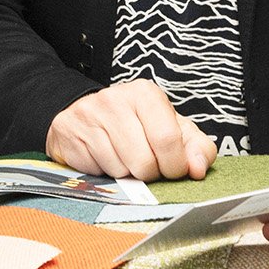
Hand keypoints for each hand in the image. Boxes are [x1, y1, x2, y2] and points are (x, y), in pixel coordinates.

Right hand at [46, 81, 216, 181]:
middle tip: (146, 163)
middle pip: (144, 162)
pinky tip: (105, 157)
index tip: (172, 167)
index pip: (168, 140)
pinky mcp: (69, 134)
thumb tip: (199, 169)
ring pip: (121, 170)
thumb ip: (195, 147)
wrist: (86, 115)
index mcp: (145, 94)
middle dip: (149, 173)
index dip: (175, 165)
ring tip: (124, 157)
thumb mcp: (171, 127)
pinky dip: (105, 173)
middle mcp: (116, 100)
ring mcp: (90, 116)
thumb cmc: (135, 124)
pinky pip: (97, 172)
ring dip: (127, 173)